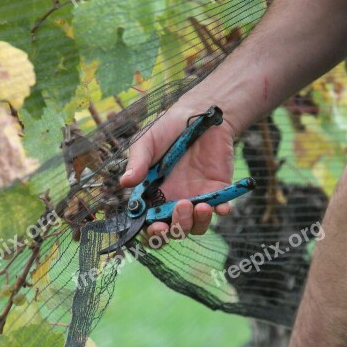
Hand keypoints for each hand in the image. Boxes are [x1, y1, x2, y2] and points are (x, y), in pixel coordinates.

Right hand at [120, 97, 235, 237]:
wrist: (199, 113)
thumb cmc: (167, 128)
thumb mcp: (146, 142)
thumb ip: (137, 163)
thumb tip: (124, 182)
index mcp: (153, 196)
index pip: (150, 224)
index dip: (152, 233)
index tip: (154, 228)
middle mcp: (174, 202)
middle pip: (174, 230)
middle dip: (176, 229)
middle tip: (179, 209)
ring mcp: (197, 198)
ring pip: (196, 226)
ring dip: (197, 223)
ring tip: (200, 206)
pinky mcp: (218, 190)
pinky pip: (221, 209)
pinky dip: (222, 211)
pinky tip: (221, 207)